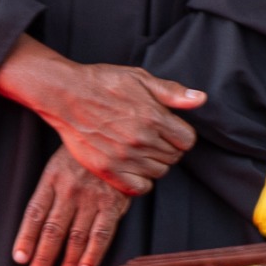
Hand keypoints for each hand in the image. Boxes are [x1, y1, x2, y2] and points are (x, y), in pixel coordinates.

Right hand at [0, 35, 205, 192]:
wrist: (65, 94)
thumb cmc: (103, 82)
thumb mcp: (141, 78)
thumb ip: (172, 92)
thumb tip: (200, 99)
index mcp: (154, 117)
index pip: (187, 140)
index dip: (181, 135)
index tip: (169, 130)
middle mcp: (141, 140)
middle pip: (175, 157)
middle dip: (168, 147)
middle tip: (152, 137)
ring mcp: (123, 157)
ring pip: (159, 172)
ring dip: (155, 163)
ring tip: (140, 149)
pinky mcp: (107, 169)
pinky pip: (139, 188)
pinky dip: (141, 180)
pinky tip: (134, 166)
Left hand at [13, 150, 130, 265]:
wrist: (116, 133)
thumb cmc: (85, 152)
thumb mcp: (60, 162)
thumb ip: (51, 189)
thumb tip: (39, 222)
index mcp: (51, 180)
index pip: (34, 214)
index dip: (26, 238)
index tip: (20, 259)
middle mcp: (69, 191)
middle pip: (52, 230)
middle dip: (44, 257)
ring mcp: (92, 197)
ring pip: (76, 235)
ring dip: (69, 261)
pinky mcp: (114, 202)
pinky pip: (103, 231)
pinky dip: (94, 252)